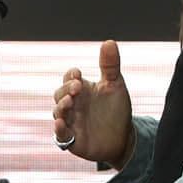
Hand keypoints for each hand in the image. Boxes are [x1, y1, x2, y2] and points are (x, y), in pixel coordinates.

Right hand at [52, 40, 134, 165]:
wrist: (124, 138)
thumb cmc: (116, 110)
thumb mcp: (115, 86)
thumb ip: (110, 66)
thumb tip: (109, 42)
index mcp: (81, 90)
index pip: (69, 78)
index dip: (71, 76)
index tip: (79, 74)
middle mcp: (72, 105)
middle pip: (59, 93)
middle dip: (66, 89)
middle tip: (78, 87)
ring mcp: (71, 122)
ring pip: (58, 113)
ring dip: (61, 107)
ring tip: (70, 102)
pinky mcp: (73, 140)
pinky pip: (61, 135)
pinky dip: (59, 129)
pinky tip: (61, 123)